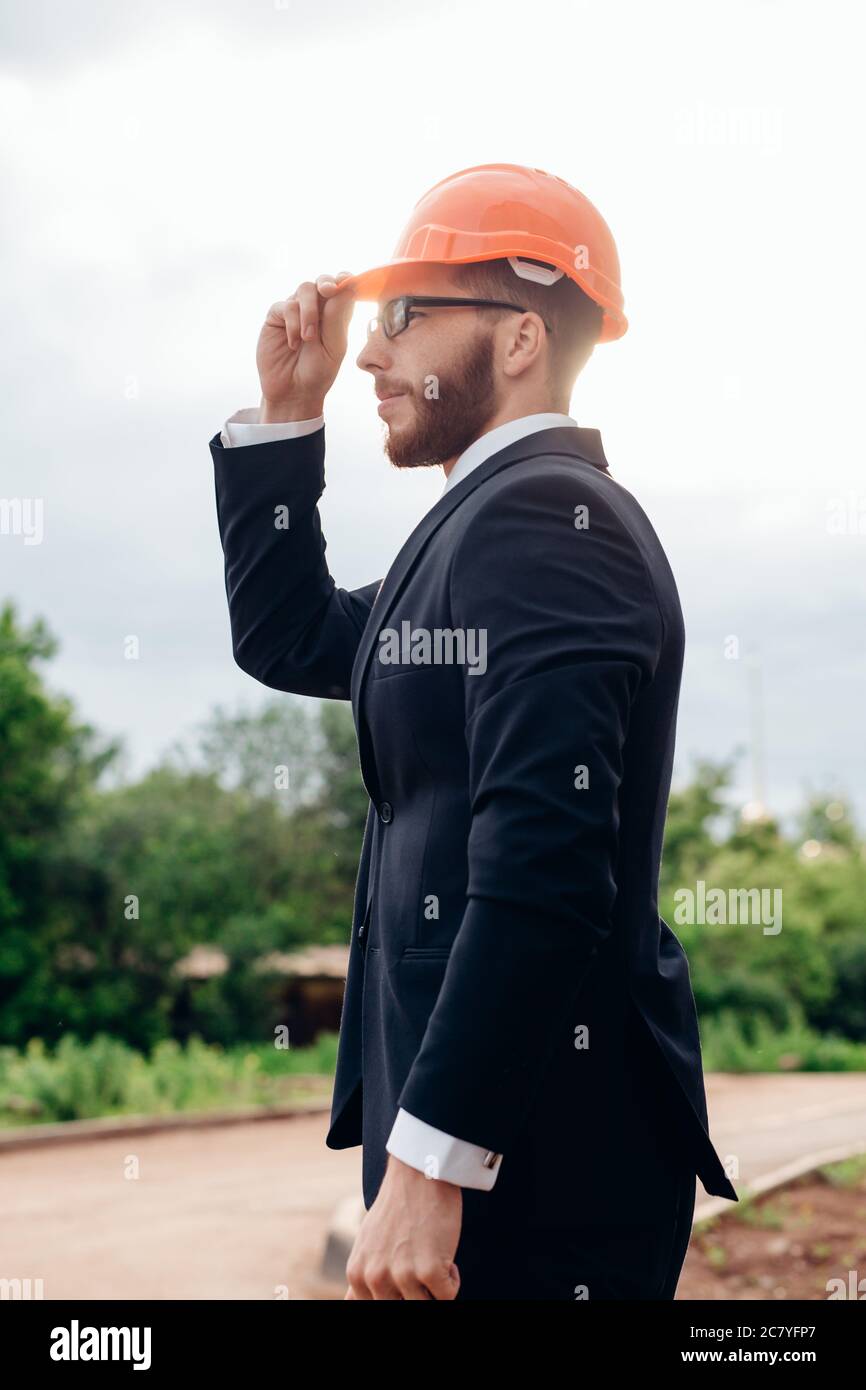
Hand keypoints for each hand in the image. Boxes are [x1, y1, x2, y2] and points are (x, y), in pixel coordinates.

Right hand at [256, 271, 355, 420]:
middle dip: (326, 282)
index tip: (346, 281)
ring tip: (308, 338)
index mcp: (336, 315)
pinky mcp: (277, 317)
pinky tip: (293, 344)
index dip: (345, 279)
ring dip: (309, 312)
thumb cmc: (318, 372)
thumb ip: (337, 317)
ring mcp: (296, 311)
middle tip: (328, 291)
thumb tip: (346, 285)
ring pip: (304, 289)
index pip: (343, 288)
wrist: (293, 392)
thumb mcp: (334, 347)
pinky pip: (285, 306)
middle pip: (322, 281)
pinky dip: (292, 324)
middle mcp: (316, 309)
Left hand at [343, 1155, 462, 1299]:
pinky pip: (447, 1296)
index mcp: (357, 1274)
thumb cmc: (397, 1207)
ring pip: (426, 1305)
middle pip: (402, 1308)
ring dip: (435, 1287)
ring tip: (432, 1258)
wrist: (418, 1173)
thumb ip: (362, 1277)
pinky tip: (444, 1254)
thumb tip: (350, 1301)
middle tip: (420, 1265)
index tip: (407, 1276)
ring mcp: (401, 1274)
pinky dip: (451, 1280)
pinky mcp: (428, 1269)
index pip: (376, 1308)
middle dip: (416, 1292)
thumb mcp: (367, 1243)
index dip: (398, 1295)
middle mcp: (375, 1278)